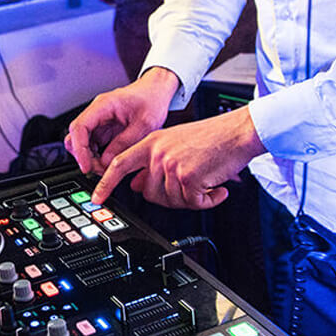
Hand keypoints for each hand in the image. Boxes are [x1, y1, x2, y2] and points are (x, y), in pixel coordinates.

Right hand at [64, 67, 179, 175]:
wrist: (157, 90)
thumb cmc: (152, 100)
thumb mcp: (144, 124)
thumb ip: (124, 142)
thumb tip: (106, 161)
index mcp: (103, 105)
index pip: (79, 127)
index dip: (80, 149)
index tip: (86, 166)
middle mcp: (97, 112)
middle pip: (75, 136)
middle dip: (84, 156)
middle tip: (99, 169)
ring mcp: (99, 120)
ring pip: (82, 142)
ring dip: (90, 157)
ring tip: (106, 167)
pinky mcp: (104, 129)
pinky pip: (93, 144)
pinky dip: (97, 155)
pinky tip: (108, 162)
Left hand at [92, 107, 265, 207]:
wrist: (237, 131)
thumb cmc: (211, 137)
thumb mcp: (173, 143)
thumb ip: (151, 162)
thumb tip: (135, 186)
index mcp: (151, 143)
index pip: (119, 165)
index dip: (105, 183)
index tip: (97, 198)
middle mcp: (158, 153)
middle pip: (149, 193)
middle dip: (168, 197)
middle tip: (188, 186)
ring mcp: (172, 165)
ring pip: (171, 201)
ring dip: (191, 198)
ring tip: (205, 181)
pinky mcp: (189, 177)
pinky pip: (193, 204)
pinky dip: (208, 201)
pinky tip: (216, 189)